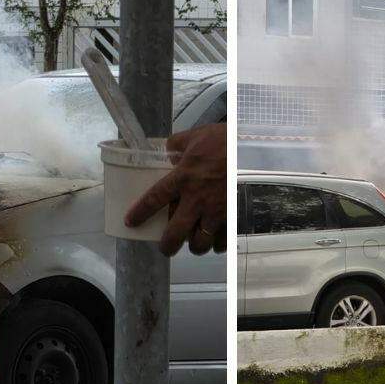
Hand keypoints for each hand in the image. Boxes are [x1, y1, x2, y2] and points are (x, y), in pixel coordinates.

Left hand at [125, 123, 225, 255]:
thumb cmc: (224, 140)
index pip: (155, 199)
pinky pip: (223, 241)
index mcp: (183, 178)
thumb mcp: (194, 136)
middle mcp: (197, 199)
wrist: (253, 148)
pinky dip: (218, 244)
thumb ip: (176, 145)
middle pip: (175, 234)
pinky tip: (216, 240)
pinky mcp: (234, 216)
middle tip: (166, 247)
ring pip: (200, 243)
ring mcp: (216, 211)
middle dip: (167, 246)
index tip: (131, 222)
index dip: (140, 213)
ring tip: (194, 242)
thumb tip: (168, 154)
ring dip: (195, 246)